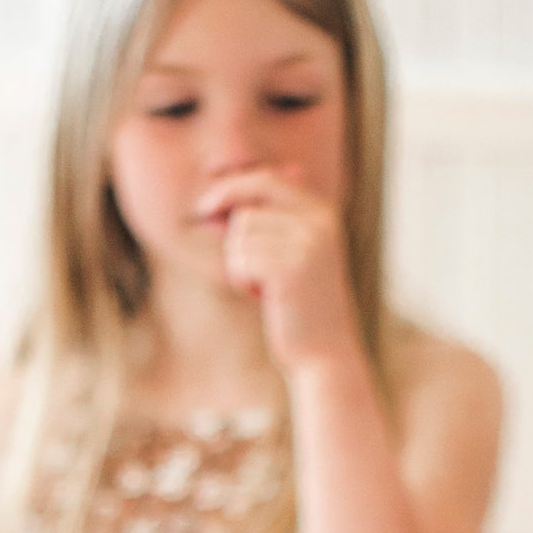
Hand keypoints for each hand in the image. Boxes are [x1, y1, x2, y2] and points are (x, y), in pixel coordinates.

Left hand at [197, 167, 360, 375]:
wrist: (326, 354)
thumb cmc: (303, 306)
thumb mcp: (294, 255)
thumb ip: (273, 220)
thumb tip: (227, 194)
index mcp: (324, 213)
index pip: (268, 178)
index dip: (232, 187)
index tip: (206, 206)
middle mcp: (319, 222)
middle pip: (247, 209)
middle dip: (234, 237)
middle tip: (243, 266)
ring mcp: (307, 244)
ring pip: (239, 236)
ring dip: (239, 265)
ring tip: (264, 287)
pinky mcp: (290, 269)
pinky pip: (239, 260)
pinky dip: (241, 281)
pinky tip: (262, 298)